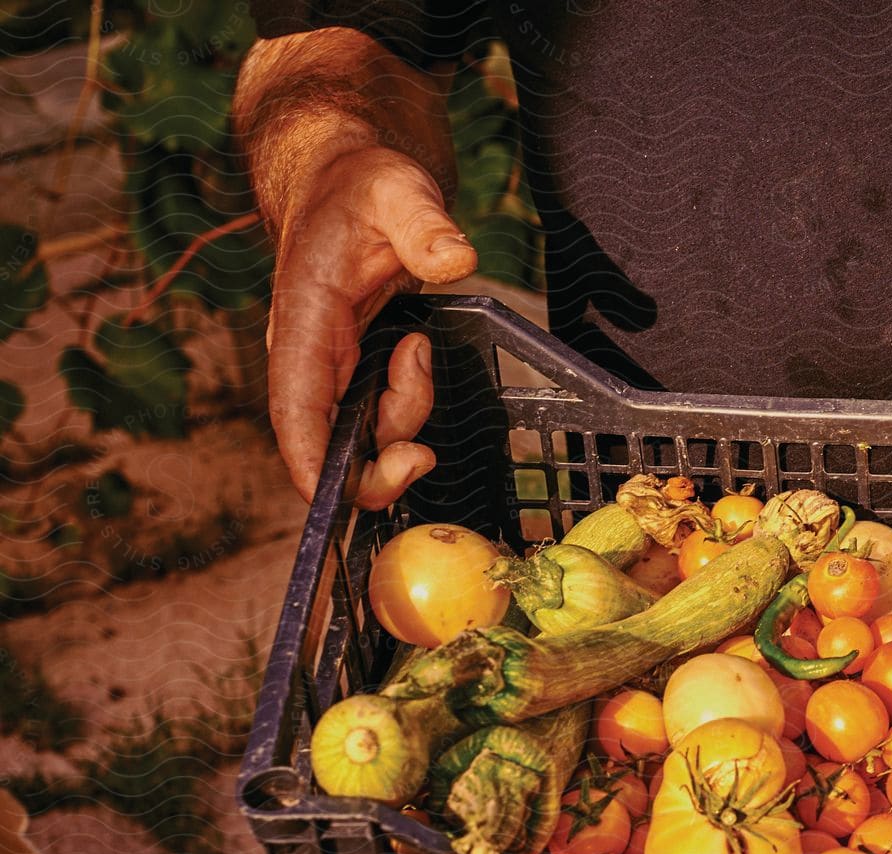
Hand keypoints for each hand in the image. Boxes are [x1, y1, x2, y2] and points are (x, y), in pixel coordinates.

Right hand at [267, 145, 476, 506]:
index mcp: (304, 319)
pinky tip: (419, 364)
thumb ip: (426, 226)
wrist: (351, 177)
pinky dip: (405, 409)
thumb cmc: (365, 185)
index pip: (296, 408)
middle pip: (330, 440)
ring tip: (419, 347)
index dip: (309, 462)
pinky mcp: (355, 367)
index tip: (335, 500)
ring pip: (363, 430)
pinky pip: (377, 413)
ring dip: (404, 416)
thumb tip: (457, 259)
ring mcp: (331, 365)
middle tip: (423, 449)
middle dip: (379, 461)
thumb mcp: (399, 191)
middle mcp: (309, 353)